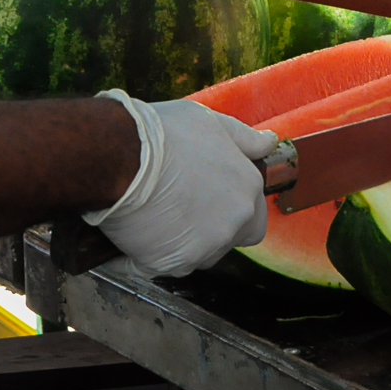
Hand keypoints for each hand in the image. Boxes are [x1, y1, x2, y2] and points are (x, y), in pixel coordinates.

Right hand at [83, 92, 277, 276]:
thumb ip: (245, 139)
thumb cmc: (164, 134)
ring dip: (183, 243)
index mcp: (247, 189)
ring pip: (199, 255)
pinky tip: (134, 231)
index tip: (206, 197)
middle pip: (230, 239)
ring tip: (156, 215)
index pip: (255, 215)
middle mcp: (233, 223)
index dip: (231, 207)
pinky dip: (148, 255)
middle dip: (212, 230)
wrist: (121, 156)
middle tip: (181, 207)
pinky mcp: (170, 264)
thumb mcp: (212, 122)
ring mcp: (203, 247)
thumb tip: (269, 143)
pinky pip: (161, 266)